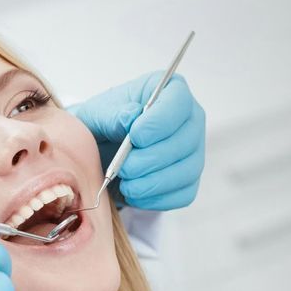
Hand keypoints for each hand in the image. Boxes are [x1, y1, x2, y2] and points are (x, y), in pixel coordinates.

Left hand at [70, 72, 204, 209]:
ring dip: (151, 183)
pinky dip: (155, 198)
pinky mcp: (188, 180)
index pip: (178, 102)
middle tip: (123, 168)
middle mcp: (189, 119)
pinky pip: (182, 194)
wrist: (100, 150)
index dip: (158, 122)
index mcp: (169, 92)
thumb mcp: (96, 114)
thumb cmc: (102, 125)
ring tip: (125, 182)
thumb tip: (131, 117)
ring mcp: (193, 151)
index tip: (134, 137)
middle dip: (150, 159)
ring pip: (186, 171)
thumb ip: (112, 114)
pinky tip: (134, 193)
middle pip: (185, 141)